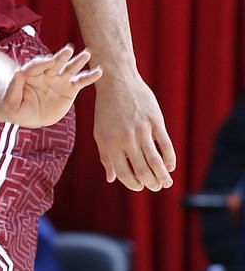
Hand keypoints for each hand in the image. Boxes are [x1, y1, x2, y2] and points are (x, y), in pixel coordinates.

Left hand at [0, 44, 101, 129]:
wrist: (31, 116)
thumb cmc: (17, 108)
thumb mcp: (10, 103)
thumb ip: (13, 88)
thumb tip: (17, 72)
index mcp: (30, 74)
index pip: (35, 66)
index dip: (42, 63)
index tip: (50, 61)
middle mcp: (46, 73)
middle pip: (54, 62)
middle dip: (60, 57)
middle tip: (68, 50)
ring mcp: (59, 80)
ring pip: (69, 68)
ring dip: (77, 62)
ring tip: (86, 54)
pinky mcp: (70, 89)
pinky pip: (81, 81)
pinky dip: (89, 77)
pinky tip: (98, 72)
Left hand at [89, 66, 174, 190]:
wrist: (117, 83)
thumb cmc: (106, 111)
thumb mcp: (100, 133)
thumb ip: (106, 157)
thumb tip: (111, 178)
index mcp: (110, 144)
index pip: (124, 173)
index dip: (133, 184)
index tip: (140, 187)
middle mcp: (126, 140)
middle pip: (142, 170)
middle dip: (150, 183)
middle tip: (156, 187)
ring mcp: (142, 130)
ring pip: (155, 161)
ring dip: (162, 175)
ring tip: (166, 182)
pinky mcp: (155, 121)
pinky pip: (165, 145)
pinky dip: (169, 158)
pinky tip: (170, 166)